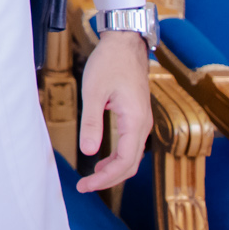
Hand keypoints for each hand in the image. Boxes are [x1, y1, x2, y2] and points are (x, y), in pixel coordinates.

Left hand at [75, 30, 150, 192]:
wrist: (125, 42)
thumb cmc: (109, 62)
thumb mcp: (94, 92)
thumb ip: (92, 123)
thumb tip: (88, 152)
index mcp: (135, 121)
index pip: (124, 162)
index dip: (105, 179)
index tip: (85, 185)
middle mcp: (144, 124)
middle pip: (131, 165)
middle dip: (109, 179)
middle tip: (84, 187)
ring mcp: (143, 121)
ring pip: (132, 157)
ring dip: (114, 171)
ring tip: (91, 178)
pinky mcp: (137, 116)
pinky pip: (131, 145)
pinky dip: (118, 158)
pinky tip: (102, 160)